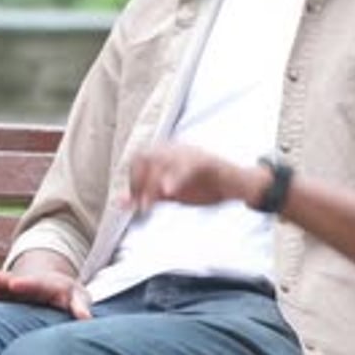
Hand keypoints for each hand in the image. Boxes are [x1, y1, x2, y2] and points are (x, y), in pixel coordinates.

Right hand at [0, 266, 91, 319]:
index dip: (27, 284)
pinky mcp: (11, 294)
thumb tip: (86, 318)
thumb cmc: (71, 296)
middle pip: (16, 280)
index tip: (15, 284)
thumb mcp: (79, 297)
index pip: (38, 284)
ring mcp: (20, 288)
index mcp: (49, 285)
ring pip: (4, 285)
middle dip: (3, 280)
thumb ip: (80, 306)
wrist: (59, 286)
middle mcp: (32, 283)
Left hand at [125, 142, 250, 212]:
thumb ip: (146, 194)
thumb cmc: (201, 185)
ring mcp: (188, 154)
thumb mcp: (169, 190)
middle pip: (144, 157)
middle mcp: (173, 149)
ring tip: (148, 205)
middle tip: (140, 204)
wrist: (233, 184)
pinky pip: (185, 168)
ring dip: (151, 185)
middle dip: (138, 181)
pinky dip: (174, 179)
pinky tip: (168, 191)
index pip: (137, 159)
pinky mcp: (203, 162)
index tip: (132, 201)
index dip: (131, 180)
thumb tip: (121, 202)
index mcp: (164, 153)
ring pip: (161, 162)